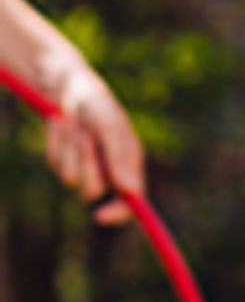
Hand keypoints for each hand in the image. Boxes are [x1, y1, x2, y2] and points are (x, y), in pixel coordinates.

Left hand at [45, 59, 146, 225]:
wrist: (66, 86)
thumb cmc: (96, 102)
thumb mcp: (110, 125)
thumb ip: (120, 157)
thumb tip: (131, 190)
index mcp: (129, 160)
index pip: (132, 199)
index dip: (119, 213)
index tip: (100, 216)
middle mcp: (108, 167)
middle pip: (93, 192)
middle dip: (86, 167)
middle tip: (87, 138)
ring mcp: (85, 164)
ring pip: (71, 180)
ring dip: (70, 152)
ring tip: (76, 126)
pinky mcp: (64, 160)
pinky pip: (56, 164)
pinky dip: (57, 146)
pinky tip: (63, 126)